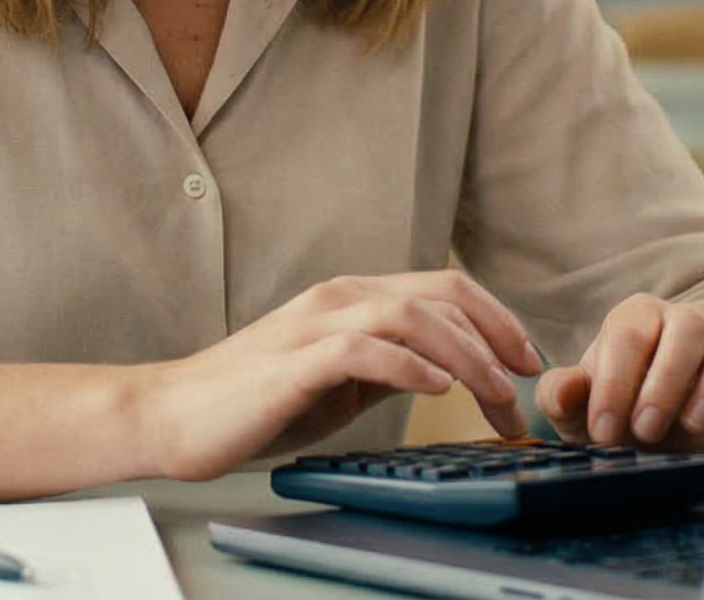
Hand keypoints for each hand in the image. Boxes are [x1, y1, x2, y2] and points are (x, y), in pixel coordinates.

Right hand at [132, 271, 543, 481]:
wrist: (175, 415)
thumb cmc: (256, 402)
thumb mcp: (342, 380)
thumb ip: (390, 363)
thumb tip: (450, 370)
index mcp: (353, 299)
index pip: (445, 288)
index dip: (498, 319)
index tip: (527, 363)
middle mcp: (340, 298)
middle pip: (441, 296)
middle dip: (496, 341)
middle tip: (522, 391)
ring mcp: (316, 325)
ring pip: (412, 315)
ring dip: (466, 357)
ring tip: (491, 397)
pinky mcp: (294, 362)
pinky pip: (364, 349)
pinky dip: (409, 365)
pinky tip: (436, 389)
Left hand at [535, 297, 703, 453]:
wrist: (676, 444)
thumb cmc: (625, 418)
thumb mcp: (586, 414)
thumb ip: (563, 397)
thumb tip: (561, 392)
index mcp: (637, 320)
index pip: (627, 333)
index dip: (614, 382)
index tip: (604, 431)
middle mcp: (684, 319)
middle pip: (683, 327)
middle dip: (662, 382)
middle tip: (644, 431)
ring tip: (690, 426)